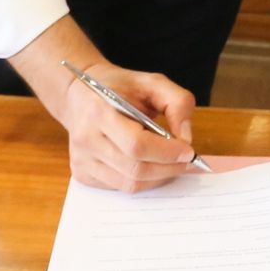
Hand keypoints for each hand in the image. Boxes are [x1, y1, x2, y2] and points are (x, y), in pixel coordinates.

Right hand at [12, 16, 198, 191]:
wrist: (80, 94)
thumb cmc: (119, 88)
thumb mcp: (153, 83)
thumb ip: (177, 103)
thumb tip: (186, 138)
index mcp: (100, 111)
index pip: (137, 145)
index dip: (167, 153)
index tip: (189, 151)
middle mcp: (86, 138)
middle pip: (135, 169)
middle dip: (168, 168)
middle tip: (186, 161)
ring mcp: (81, 159)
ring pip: (129, 184)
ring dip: (158, 178)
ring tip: (170, 163)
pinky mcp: (82, 173)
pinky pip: (120, 187)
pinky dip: (142, 181)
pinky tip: (148, 164)